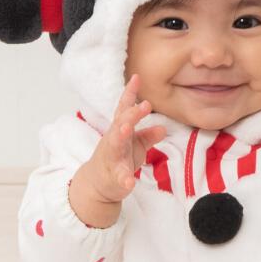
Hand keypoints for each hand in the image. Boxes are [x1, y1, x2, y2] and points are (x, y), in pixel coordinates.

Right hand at [79, 73, 166, 204]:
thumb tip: (163, 128)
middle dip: (131, 114)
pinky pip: (119, 177)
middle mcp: (113, 140)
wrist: (97, 184)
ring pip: (115, 145)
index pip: (125, 109)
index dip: (130, 94)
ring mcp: (112, 158)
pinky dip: (124, 179)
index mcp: (120, 130)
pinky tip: (130, 181)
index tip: (137, 77)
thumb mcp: (135, 146)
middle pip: (121, 123)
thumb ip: (148, 136)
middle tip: (146, 104)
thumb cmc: (117, 160)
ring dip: (121, 136)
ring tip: (127, 129)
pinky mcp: (113, 177)